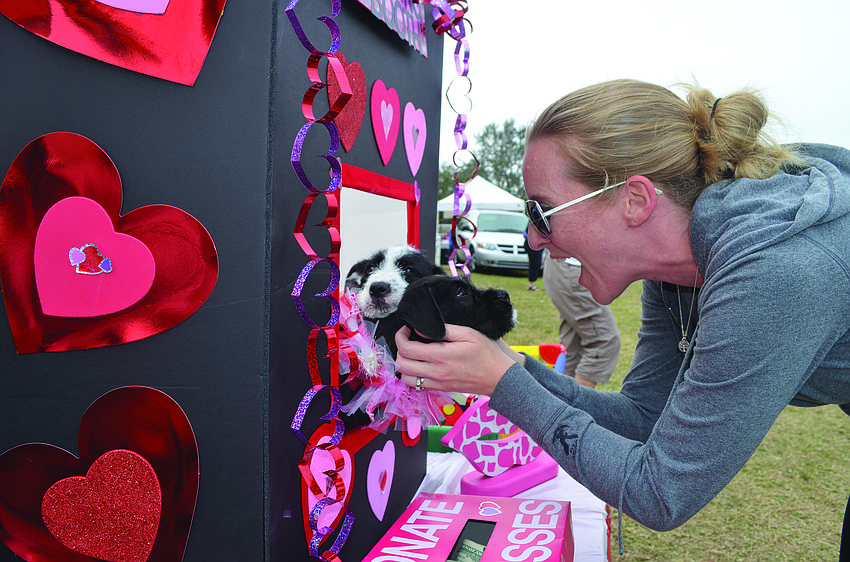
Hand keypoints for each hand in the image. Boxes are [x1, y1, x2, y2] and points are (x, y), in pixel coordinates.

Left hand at [395, 324, 520, 395]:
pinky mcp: (440, 389)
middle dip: (400, 349)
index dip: (400, 336)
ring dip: (404, 365)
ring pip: (405, 378)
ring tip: (413, 353)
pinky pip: (417, 386)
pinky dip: (413, 376)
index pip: (406, 349)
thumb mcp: (467, 333)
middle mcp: (435, 372)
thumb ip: (443, 330)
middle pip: (401, 364)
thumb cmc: (486, 353)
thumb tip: (421, 328)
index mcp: (440, 356)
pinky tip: (421, 365)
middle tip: (408, 339)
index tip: (407, 329)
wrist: (499, 378)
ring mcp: (437, 383)